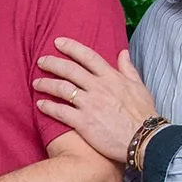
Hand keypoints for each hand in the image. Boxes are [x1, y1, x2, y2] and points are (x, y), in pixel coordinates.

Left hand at [33, 39, 159, 163]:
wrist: (145, 138)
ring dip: (46, 84)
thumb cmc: (144, 114)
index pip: (88, 56)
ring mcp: (89, 104)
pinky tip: (40, 105)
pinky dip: (48, 106)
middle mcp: (98, 87)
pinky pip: (60, 111)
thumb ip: (128, 69)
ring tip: (36, 83)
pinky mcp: (83, 122)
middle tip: (41, 61)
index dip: (71, 47)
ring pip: (62, 88)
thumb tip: (122, 52)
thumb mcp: (139, 86)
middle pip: (69, 70)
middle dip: (52, 63)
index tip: (58, 42)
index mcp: (111, 77)